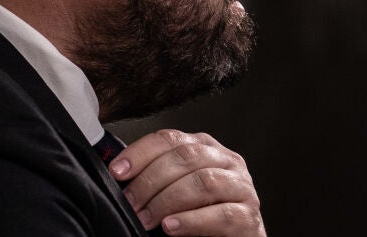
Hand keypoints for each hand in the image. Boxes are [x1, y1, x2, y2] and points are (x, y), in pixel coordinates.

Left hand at [110, 129, 266, 235]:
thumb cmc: (197, 216)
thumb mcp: (174, 191)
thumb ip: (156, 179)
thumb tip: (117, 174)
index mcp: (205, 148)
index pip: (170, 139)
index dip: (141, 152)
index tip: (117, 171)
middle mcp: (227, 161)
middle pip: (186, 157)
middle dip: (150, 181)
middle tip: (129, 203)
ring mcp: (242, 187)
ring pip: (203, 182)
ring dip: (167, 201)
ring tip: (145, 219)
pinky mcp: (249, 217)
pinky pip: (221, 214)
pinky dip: (191, 220)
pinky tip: (171, 226)